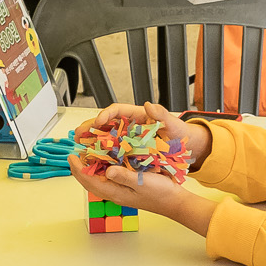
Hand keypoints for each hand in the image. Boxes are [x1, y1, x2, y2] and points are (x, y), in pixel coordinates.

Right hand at [88, 101, 209, 168]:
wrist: (187, 149)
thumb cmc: (179, 133)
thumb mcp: (173, 123)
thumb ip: (162, 114)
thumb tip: (150, 105)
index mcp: (137, 116)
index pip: (116, 110)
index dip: (105, 114)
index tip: (99, 121)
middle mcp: (129, 126)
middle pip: (105, 123)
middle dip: (90, 127)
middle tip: (79, 133)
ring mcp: (127, 139)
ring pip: (104, 137)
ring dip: (90, 140)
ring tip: (79, 145)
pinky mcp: (127, 152)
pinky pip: (111, 151)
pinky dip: (100, 154)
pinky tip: (91, 159)